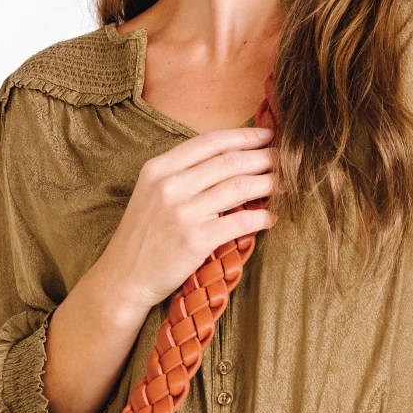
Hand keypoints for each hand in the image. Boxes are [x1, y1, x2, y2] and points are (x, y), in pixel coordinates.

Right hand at [101, 126, 278, 314]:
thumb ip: (184, 173)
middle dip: (264, 157)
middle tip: (287, 158)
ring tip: (288, 183)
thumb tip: (231, 158)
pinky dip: (263, 217)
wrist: (124, 276)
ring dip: (270, 183)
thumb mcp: (152, 193)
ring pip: (240, 187)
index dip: (244, 136)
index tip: (267, 136)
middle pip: (230, 161)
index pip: (210, 142)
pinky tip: (273, 217)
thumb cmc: (144, 235)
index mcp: (159, 168)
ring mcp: (182, 212)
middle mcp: (170, 185)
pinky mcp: (195, 240)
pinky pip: (241, 222)